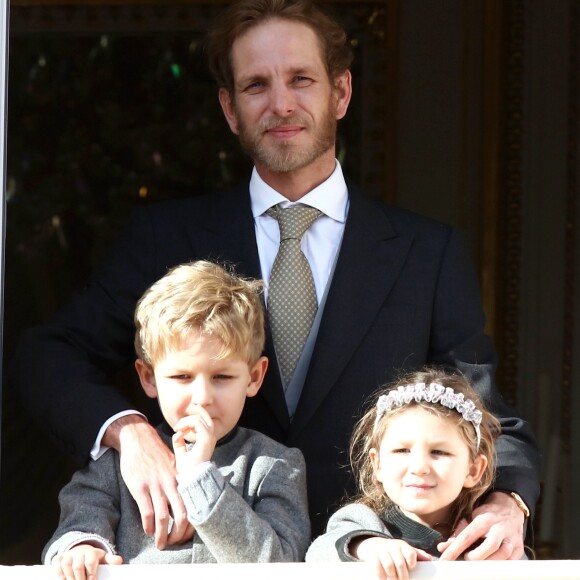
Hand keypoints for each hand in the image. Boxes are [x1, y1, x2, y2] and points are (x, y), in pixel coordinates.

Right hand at [52, 544, 121, 579]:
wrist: (80, 550)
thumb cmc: (93, 558)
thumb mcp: (103, 558)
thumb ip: (111, 560)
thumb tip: (119, 561)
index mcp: (91, 552)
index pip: (91, 562)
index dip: (91, 574)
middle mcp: (79, 552)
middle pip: (78, 565)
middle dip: (79, 578)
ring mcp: (68, 554)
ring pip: (66, 564)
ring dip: (68, 576)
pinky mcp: (59, 557)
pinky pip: (56, 563)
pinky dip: (58, 571)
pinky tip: (62, 578)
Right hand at [103, 415, 192, 548]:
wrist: (139, 439)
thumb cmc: (156, 454)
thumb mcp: (173, 467)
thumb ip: (178, 483)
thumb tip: (181, 503)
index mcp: (181, 478)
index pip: (192, 505)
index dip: (192, 523)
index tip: (187, 534)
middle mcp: (171, 483)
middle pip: (182, 514)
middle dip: (179, 534)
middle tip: (174, 543)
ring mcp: (156, 485)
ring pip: (164, 517)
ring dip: (162, 535)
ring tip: (160, 544)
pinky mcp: (140, 487)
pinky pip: (147, 512)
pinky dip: (149, 526)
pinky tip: (148, 531)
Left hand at [172, 407, 216, 477]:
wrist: (191, 477)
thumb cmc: (187, 468)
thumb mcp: (181, 452)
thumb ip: (179, 442)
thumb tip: (177, 433)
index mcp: (206, 438)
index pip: (201, 421)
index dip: (188, 422)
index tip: (177, 431)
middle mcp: (210, 436)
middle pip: (204, 415)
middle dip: (190, 415)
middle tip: (178, 425)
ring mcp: (210, 436)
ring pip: (199, 418)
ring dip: (185, 421)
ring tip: (177, 429)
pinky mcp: (206, 438)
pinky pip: (197, 423)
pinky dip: (186, 424)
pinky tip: (179, 430)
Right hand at [354, 537, 431, 579]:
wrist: (373, 545)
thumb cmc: (394, 551)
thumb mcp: (405, 550)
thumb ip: (417, 554)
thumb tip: (431, 559)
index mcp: (403, 546)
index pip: (411, 553)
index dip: (412, 563)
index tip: (411, 569)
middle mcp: (392, 546)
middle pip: (400, 563)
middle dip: (403, 576)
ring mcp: (382, 550)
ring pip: (389, 566)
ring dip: (393, 577)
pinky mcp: (373, 556)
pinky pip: (377, 567)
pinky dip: (381, 576)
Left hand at [438, 491, 525, 559]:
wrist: (510, 507)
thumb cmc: (488, 514)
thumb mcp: (472, 516)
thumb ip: (459, 532)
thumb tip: (443, 547)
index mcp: (484, 520)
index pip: (467, 536)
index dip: (455, 549)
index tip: (445, 558)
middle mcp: (499, 528)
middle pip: (490, 545)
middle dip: (476, 556)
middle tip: (465, 559)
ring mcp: (511, 538)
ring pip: (503, 554)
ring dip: (489, 562)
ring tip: (478, 565)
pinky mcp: (519, 548)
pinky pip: (511, 560)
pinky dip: (501, 565)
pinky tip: (491, 565)